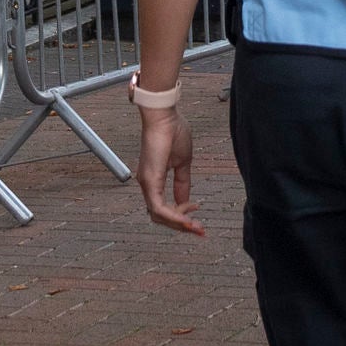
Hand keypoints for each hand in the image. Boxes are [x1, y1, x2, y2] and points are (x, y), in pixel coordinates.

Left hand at [136, 103, 202, 236]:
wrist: (165, 116)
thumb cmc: (172, 132)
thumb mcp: (183, 163)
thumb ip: (183, 183)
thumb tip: (186, 200)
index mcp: (153, 180)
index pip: (163, 208)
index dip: (180, 215)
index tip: (197, 209)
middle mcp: (146, 184)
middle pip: (160, 217)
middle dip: (181, 226)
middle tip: (200, 230)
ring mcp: (146, 183)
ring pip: (158, 216)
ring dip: (179, 224)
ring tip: (196, 226)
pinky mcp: (149, 180)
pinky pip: (159, 208)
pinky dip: (174, 216)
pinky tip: (188, 219)